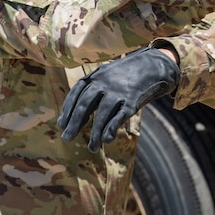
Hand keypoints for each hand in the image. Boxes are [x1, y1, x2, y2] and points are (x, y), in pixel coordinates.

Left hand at [58, 47, 179, 150]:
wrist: (153, 66)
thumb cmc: (125, 74)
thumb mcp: (106, 74)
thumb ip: (92, 89)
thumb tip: (74, 113)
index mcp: (96, 76)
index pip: (76, 93)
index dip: (67, 109)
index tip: (61, 124)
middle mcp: (105, 83)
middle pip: (85, 104)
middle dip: (75, 123)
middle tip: (67, 138)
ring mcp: (119, 92)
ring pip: (102, 114)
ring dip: (95, 133)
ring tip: (92, 148)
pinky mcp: (132, 101)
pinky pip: (119, 117)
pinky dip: (111, 128)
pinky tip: (106, 140)